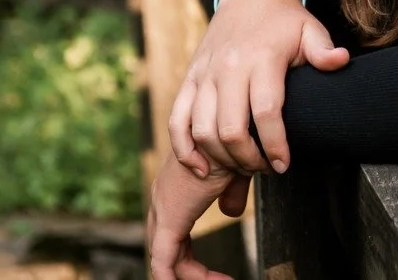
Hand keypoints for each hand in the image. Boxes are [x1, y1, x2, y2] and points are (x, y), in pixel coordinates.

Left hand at [144, 154, 245, 279]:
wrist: (231, 132)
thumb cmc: (234, 145)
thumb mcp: (236, 172)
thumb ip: (230, 194)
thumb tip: (230, 212)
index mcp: (173, 193)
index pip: (176, 242)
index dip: (195, 265)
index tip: (222, 278)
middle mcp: (161, 201)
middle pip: (168, 252)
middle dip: (192, 274)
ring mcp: (163, 209)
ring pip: (166, 259)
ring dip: (193, 276)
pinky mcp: (170, 217)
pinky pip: (164, 260)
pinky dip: (176, 277)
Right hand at [169, 0, 350, 177]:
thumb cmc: (285, 21)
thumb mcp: (311, 30)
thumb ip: (324, 51)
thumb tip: (341, 61)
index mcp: (261, 58)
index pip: (266, 111)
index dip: (274, 145)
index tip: (284, 165)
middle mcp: (229, 68)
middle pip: (230, 128)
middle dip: (249, 159)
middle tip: (266, 168)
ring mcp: (204, 75)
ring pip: (202, 130)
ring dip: (221, 158)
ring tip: (243, 167)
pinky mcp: (189, 79)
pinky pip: (177, 120)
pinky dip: (185, 149)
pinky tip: (202, 167)